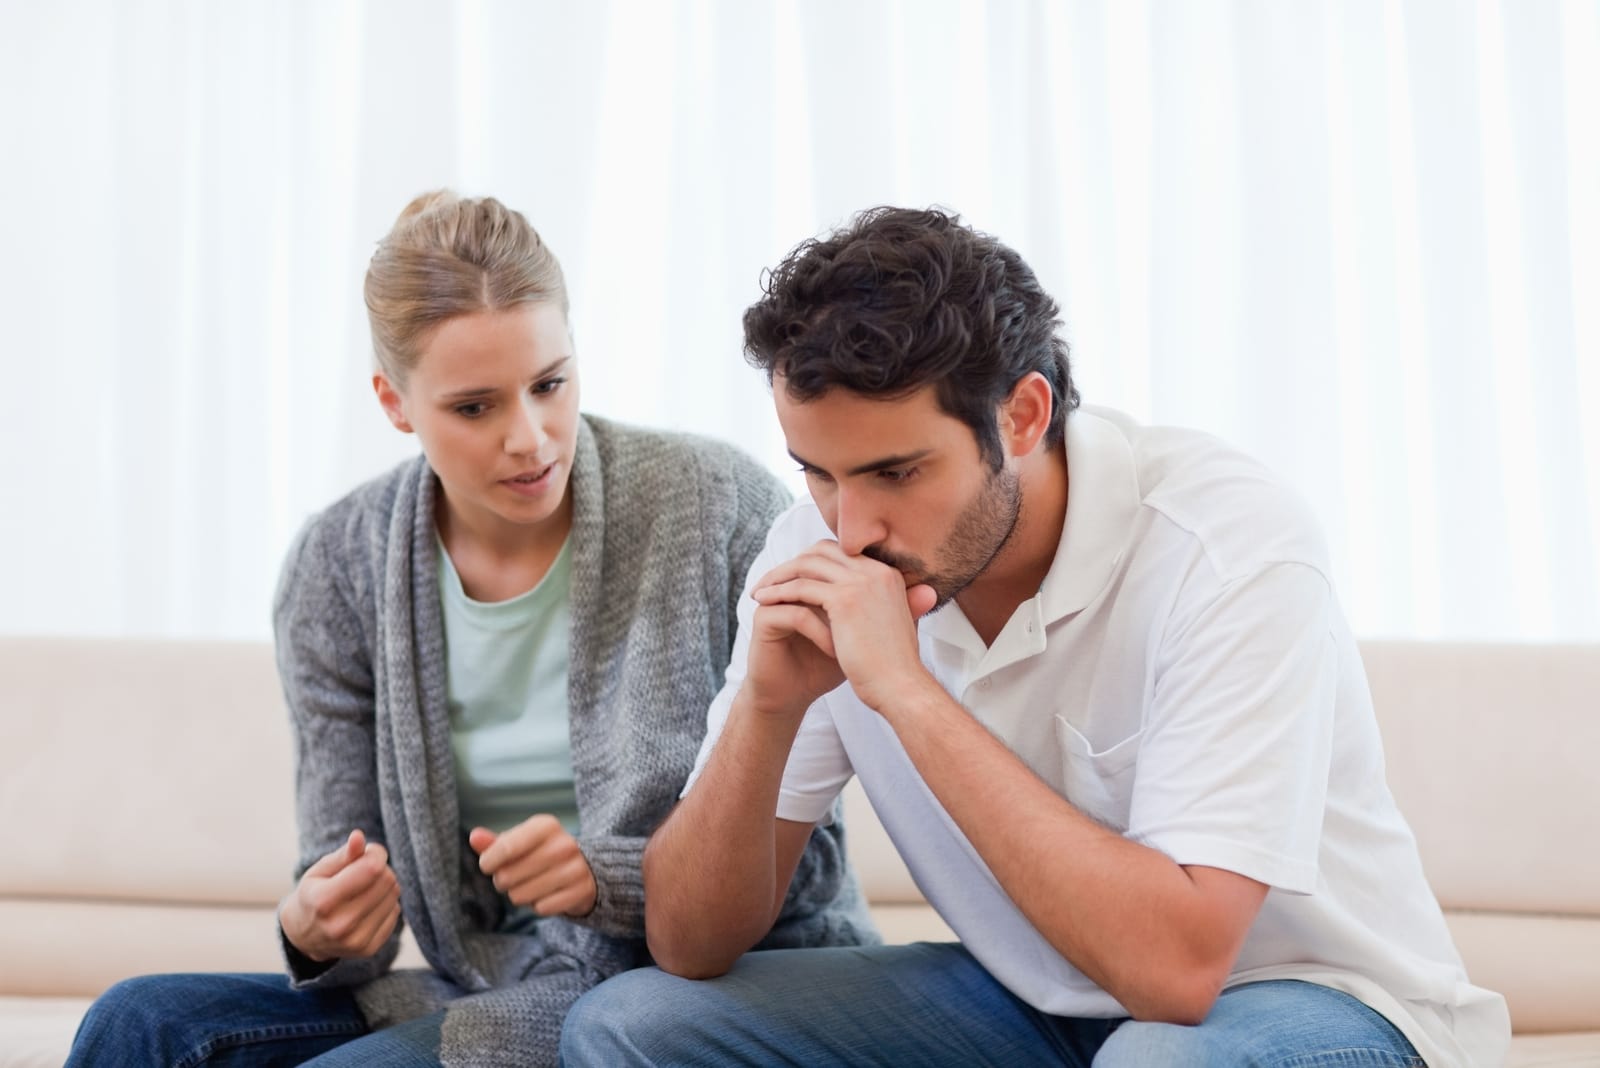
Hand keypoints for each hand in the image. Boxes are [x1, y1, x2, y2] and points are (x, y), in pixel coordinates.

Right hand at [280, 829, 401, 962]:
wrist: (304, 936)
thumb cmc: (313, 895)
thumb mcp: (320, 872)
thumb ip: (343, 855)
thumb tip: (359, 837)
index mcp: (323, 901)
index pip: (372, 868)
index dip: (376, 853)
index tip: (370, 851)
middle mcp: (340, 925)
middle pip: (386, 881)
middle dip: (380, 869)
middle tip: (365, 871)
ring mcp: (356, 941)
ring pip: (394, 896)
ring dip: (385, 886)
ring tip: (365, 888)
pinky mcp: (369, 949)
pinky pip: (395, 913)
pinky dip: (386, 904)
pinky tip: (368, 906)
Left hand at [469, 815, 596, 916]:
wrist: (583, 869)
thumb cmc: (540, 853)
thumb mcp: (519, 842)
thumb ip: (494, 842)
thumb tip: (475, 836)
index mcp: (546, 826)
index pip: (506, 847)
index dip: (488, 861)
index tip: (487, 865)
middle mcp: (563, 844)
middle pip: (507, 876)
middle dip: (503, 881)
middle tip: (513, 876)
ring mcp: (575, 868)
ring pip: (521, 895)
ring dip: (519, 895)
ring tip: (530, 885)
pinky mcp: (581, 891)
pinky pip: (541, 909)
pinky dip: (538, 906)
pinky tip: (546, 894)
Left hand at [748, 541, 937, 714]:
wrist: (902, 688)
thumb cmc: (893, 666)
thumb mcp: (890, 624)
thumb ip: (875, 605)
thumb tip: (854, 604)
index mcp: (888, 574)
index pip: (842, 553)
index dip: (813, 562)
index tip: (792, 576)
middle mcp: (877, 571)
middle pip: (822, 552)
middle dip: (792, 563)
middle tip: (771, 580)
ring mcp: (862, 583)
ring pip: (808, 565)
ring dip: (779, 576)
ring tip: (760, 591)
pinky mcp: (845, 599)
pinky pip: (801, 586)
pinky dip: (779, 591)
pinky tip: (763, 601)